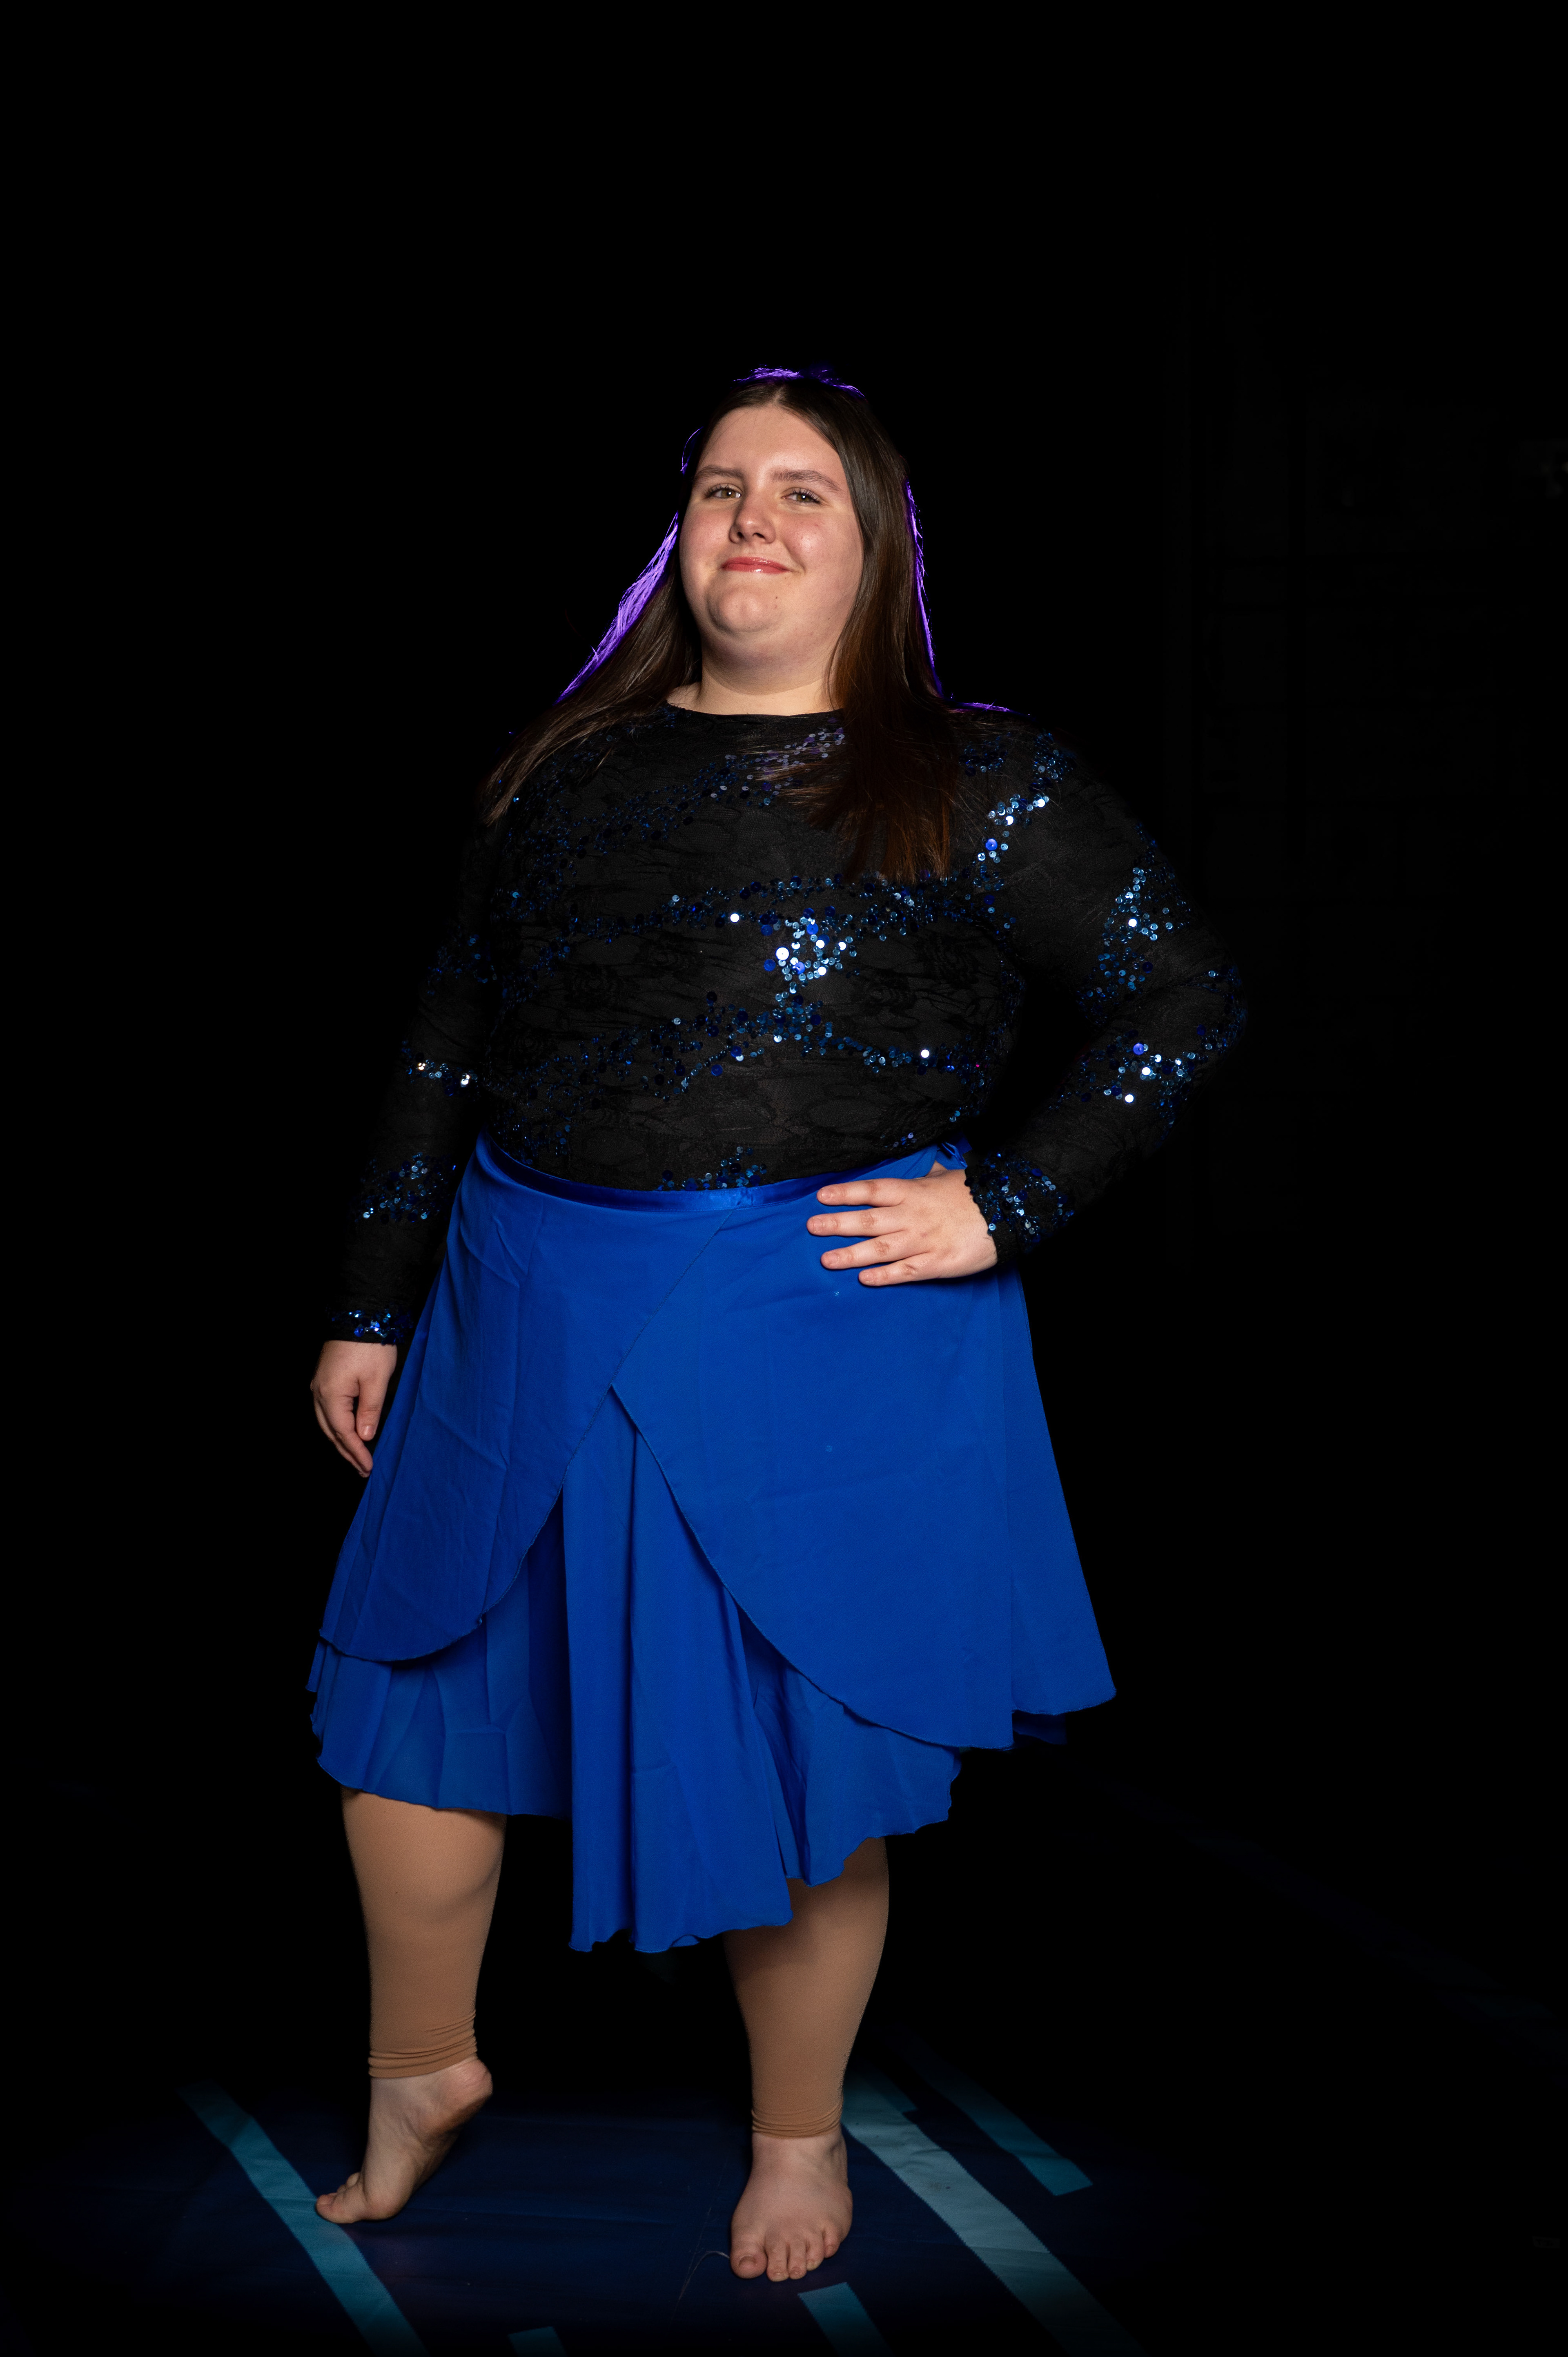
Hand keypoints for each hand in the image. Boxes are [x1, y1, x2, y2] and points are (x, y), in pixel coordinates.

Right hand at [311, 1340, 398, 1474]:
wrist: (360, 1315)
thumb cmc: (370, 1347)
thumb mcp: (376, 1381)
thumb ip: (369, 1411)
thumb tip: (364, 1437)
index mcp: (331, 1395)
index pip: (343, 1433)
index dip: (356, 1452)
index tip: (368, 1467)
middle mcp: (319, 1393)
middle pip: (331, 1431)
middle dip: (346, 1452)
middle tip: (362, 1469)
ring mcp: (319, 1385)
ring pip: (327, 1422)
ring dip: (341, 1441)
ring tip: (355, 1456)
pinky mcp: (324, 1378)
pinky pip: (327, 1410)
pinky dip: (337, 1425)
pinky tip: (347, 1431)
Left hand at [807, 1163, 997, 1284]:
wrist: (1010, 1212)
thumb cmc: (978, 1193)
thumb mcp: (951, 1177)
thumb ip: (933, 1176)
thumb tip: (930, 1168)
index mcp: (914, 1191)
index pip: (872, 1190)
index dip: (845, 1193)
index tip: (821, 1197)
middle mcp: (912, 1216)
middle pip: (868, 1220)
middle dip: (838, 1224)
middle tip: (812, 1228)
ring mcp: (923, 1241)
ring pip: (880, 1249)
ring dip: (851, 1255)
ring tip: (826, 1260)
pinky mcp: (937, 1263)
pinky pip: (905, 1271)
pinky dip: (884, 1276)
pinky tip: (864, 1279)